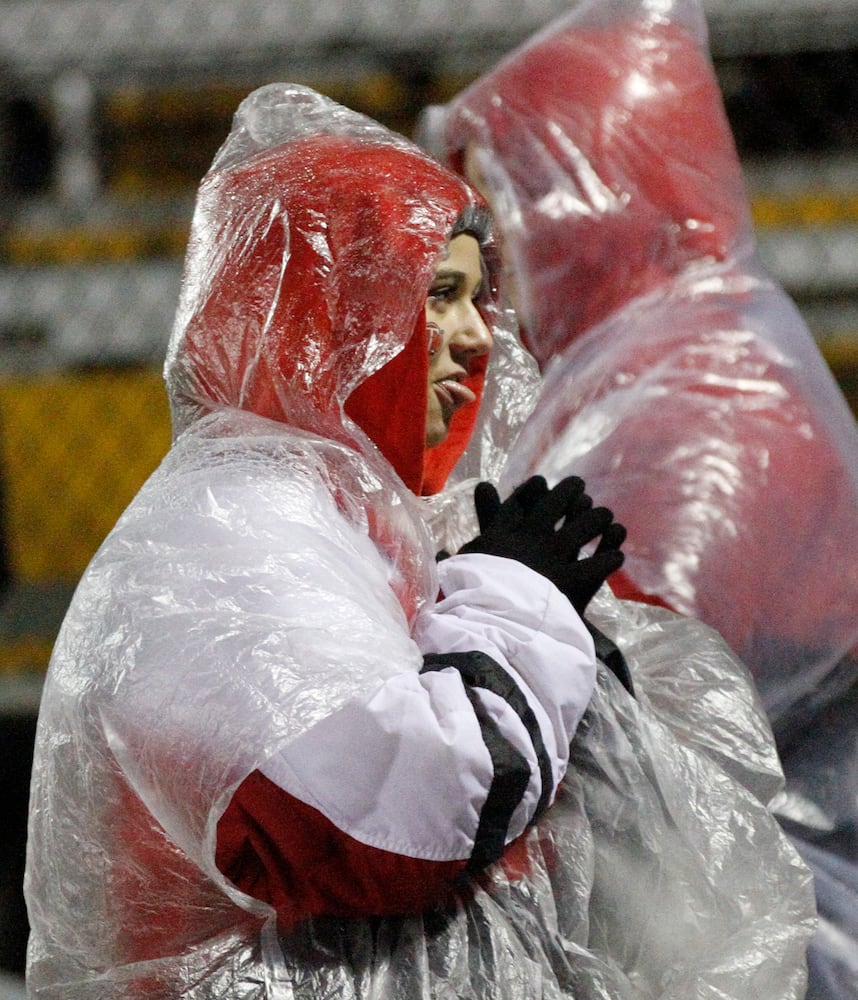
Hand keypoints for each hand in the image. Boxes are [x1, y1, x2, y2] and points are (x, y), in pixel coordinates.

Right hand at [458, 475, 625, 615]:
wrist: (493, 623)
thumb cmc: (468, 599)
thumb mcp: (456, 571)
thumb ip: (450, 558)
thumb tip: (436, 552)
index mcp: (500, 533)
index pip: (518, 501)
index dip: (531, 489)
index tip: (541, 483)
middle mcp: (531, 535)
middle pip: (556, 502)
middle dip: (570, 491)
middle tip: (580, 487)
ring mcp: (556, 554)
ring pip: (586, 523)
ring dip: (598, 518)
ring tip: (606, 518)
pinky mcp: (575, 578)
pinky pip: (601, 560)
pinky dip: (610, 556)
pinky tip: (616, 555)